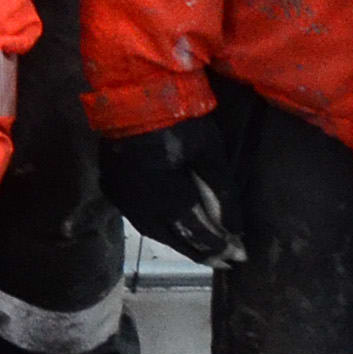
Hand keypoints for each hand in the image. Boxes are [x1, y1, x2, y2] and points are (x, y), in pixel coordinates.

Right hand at [105, 112, 248, 269]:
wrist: (132, 92)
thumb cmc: (178, 119)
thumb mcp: (208, 152)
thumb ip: (222, 194)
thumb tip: (236, 229)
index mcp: (165, 196)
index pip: (197, 232)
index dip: (220, 246)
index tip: (241, 256)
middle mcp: (139, 204)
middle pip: (173, 238)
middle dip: (202, 251)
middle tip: (225, 261)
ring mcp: (122, 197)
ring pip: (154, 232)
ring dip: (179, 242)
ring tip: (202, 251)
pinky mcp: (112, 187)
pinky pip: (138, 218)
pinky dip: (160, 228)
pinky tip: (172, 230)